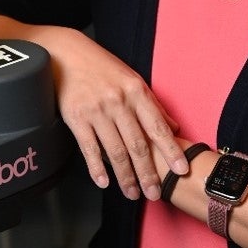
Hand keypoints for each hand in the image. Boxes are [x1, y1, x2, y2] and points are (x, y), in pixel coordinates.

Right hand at [47, 27, 187, 199]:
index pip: (158, 127)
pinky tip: (104, 182)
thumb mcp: (132, 79)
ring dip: (125, 176)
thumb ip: (152, 105)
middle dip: (148, 173)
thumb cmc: (101, 67)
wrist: (66, 54)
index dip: (171, 150)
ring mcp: (97, 111)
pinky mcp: (76, 118)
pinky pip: (89, 148)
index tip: (181, 169)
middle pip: (138, 145)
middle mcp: (118, 102)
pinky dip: (97, 168)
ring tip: (132, 193)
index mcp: (136, 91)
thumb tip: (173, 127)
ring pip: (115, 151)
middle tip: (155, 193)